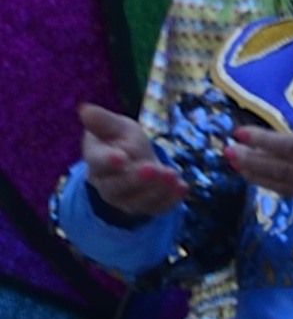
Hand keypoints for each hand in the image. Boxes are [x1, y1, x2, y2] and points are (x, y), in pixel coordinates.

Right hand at [62, 104, 176, 224]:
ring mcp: (124, 199)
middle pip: (117, 187)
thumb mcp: (116, 126)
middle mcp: (106, 184)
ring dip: (156, 190)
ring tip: (172, 174)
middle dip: (136, 179)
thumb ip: (103, 121)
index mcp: (95, 159)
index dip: (108, 161)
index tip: (121, 157)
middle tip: (154, 168)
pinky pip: (155, 209)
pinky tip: (182, 187)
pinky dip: (170, 200)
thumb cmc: (121, 139)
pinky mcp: (144, 207)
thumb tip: (85, 109)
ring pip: (137, 201)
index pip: (98, 162)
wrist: (136, 159)